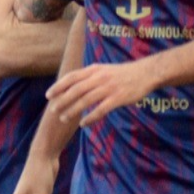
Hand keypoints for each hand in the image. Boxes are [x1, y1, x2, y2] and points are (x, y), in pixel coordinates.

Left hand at [45, 58, 160, 127]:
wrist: (145, 73)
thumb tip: (73, 85)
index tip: (48, 95)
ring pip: (85, 100)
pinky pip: (100, 109)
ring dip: (72, 110)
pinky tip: (83, 124)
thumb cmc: (122, 74)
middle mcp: (99, 78)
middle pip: (76, 90)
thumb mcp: (103, 69)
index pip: (71, 77)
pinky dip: (90, 117)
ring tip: (63, 118)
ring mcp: (108, 88)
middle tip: (53, 110)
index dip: (58, 86)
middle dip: (62, 100)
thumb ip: (89, 76)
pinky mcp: (117, 98)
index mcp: (94, 70)